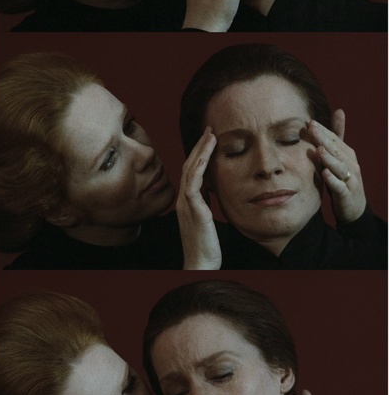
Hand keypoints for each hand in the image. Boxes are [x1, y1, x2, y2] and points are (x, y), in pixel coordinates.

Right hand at [177, 127, 219, 268]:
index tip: (208, 139)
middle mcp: (182, 200)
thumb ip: (204, 203)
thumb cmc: (205, 247)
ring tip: (211, 135)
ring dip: (201, 150)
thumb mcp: (205, 219)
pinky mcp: (193, 209)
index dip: (198, 154)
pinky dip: (200, 165)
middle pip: (188, 165)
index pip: (191, 171)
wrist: (200, 265)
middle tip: (209, 129)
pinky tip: (207, 154)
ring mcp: (186, 203)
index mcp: (186, 202)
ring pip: (190, 170)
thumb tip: (210, 190)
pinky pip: (194, 182)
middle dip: (199, 146)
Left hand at [304, 110, 365, 221]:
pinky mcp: (347, 195)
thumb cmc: (342, 178)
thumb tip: (339, 110)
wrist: (353, 207)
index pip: (335, 140)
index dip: (323, 131)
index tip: (310, 122)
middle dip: (324, 139)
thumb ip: (337, 136)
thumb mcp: (339, 156)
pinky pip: (340, 187)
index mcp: (347, 154)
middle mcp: (351, 164)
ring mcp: (350, 180)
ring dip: (329, 158)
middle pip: (336, 150)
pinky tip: (325, 174)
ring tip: (319, 150)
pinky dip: (333, 180)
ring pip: (340, 167)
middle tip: (312, 128)